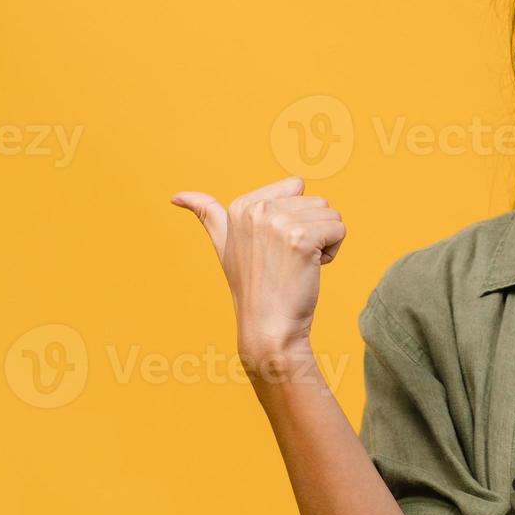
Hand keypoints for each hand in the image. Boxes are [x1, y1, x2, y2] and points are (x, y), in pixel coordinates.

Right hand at [170, 176, 345, 366]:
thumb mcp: (223, 245)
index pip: (295, 186)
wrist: (268, 328)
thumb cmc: (253, 288)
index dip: (295, 216)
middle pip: (316, 200)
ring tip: (298, 265)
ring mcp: (277, 223)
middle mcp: (256, 209)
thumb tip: (175, 196)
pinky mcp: (300, 239)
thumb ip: (207, 215)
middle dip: (312, 229)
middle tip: (288, 260)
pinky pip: (339, 229)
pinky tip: (310, 269)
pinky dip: (333, 251)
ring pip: (330, 214)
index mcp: (240, 205)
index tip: (275, 245)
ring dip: (324, 240)